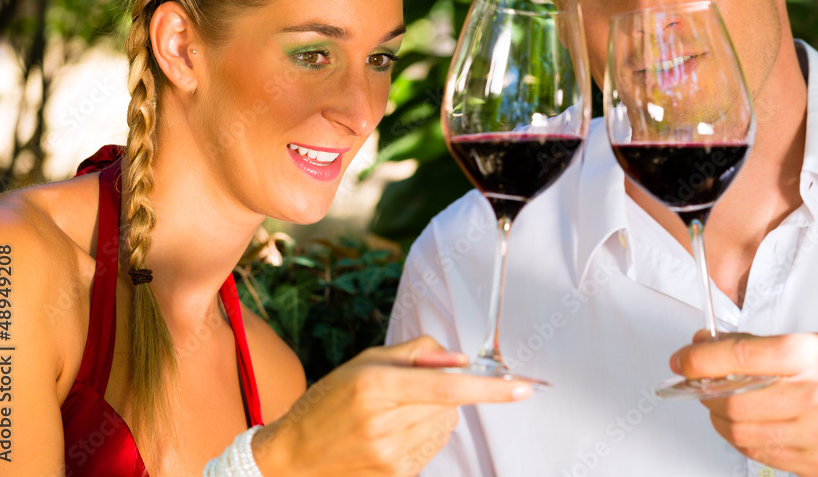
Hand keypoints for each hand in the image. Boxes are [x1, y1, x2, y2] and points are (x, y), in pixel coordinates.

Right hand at [253, 335, 530, 475]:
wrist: (294, 458)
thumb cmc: (329, 402)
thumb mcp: (365, 362)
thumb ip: (417, 353)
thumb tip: (460, 360)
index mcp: (376, 386)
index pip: (447, 388)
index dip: (489, 388)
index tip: (523, 387)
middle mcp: (385, 424)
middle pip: (449, 405)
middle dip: (443, 393)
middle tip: (409, 391)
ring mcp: (392, 457)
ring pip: (445, 426)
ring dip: (433, 415)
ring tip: (393, 415)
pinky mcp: (397, 476)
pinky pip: (432, 447)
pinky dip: (423, 435)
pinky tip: (391, 435)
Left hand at [670, 331, 817, 476]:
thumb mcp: (815, 347)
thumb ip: (759, 345)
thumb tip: (704, 344)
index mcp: (812, 355)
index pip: (740, 355)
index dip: (700, 358)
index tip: (682, 360)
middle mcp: (814, 394)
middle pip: (733, 399)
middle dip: (704, 392)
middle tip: (698, 384)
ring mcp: (815, 433)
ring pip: (739, 429)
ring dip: (716, 417)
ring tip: (718, 404)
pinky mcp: (814, 463)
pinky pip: (757, 451)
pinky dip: (738, 437)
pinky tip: (741, 425)